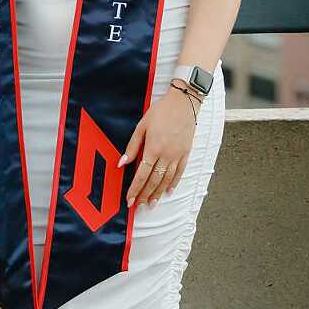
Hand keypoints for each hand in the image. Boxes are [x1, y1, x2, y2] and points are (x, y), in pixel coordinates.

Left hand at [120, 89, 197, 206]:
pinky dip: (174, 183)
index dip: (135, 189)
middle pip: (154, 180)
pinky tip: (168, 191)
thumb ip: (133, 146)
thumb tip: (122, 163)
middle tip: (138, 205)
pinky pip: (180, 172)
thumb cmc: (162, 111)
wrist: (184, 102)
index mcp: (153, 148)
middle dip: (145, 195)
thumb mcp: (142, 125)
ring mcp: (177, 155)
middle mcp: (166, 155)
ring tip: (151, 203)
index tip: (130, 199)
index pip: (142, 174)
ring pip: (167, 179)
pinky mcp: (186, 153)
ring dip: (158, 193)